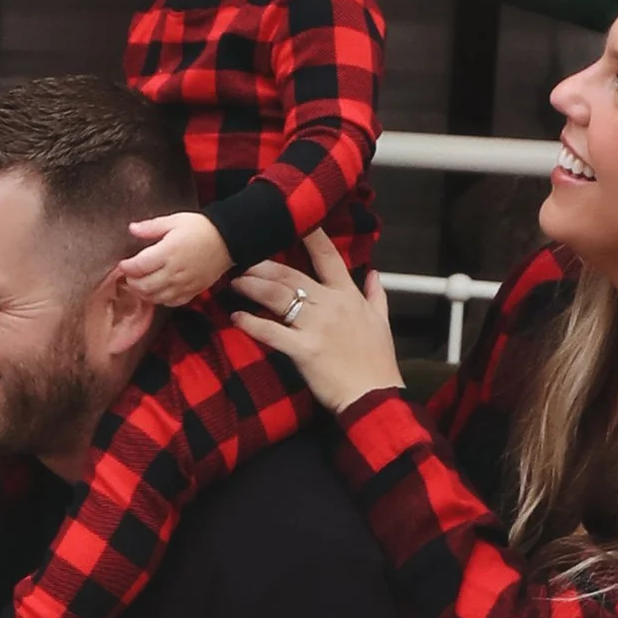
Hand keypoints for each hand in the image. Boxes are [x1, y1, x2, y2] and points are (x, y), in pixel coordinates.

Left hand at [118, 209, 229, 307]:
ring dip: (144, 293)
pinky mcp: (193, 291)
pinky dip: (160, 300)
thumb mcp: (175, 221)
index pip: (139, 266)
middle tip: (129, 275)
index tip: (123, 264)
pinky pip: (171, 303)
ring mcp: (184, 284)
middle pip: (144, 286)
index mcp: (168, 252)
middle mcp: (175, 271)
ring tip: (140, 283)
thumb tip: (132, 229)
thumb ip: (151, 227)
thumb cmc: (202, 228)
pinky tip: (157, 290)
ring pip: (156, 298)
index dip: (127, 267)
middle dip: (132, 282)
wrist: (228, 240)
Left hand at [232, 231, 406, 412]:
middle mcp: (330, 305)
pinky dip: (251, 324)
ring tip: (236, 284)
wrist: (373, 395)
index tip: (291, 222)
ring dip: (252, 287)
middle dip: (263, 266)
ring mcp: (316, 326)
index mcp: (348, 296)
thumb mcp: (382, 322)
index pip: (328, 258)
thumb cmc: (377, 361)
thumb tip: (375, 273)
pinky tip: (237, 318)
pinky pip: (271, 332)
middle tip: (243, 261)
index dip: (310, 237)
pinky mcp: (303, 349)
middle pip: (290, 275)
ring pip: (277, 297)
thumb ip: (375, 295)